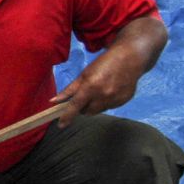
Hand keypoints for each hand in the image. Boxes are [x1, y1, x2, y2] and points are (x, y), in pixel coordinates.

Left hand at [51, 17, 166, 126]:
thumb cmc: (103, 64)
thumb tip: (54, 101)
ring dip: (94, 105)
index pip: (75, 106)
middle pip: (87, 112)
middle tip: (84, 96)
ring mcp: (115, 99)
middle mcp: (103, 95)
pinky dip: (106, 103)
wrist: (130, 58)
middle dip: (82, 107)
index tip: (61, 125)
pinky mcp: (124, 101)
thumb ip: (69, 90)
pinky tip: (109, 91)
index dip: (67, 117)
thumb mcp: (84, 75)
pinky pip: (109, 107)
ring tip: (99, 91)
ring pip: (98, 111)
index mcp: (90, 87)